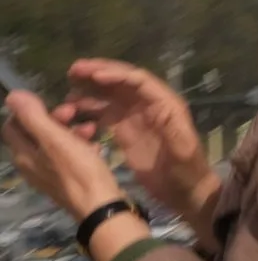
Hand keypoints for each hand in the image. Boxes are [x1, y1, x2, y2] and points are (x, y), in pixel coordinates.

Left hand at [5, 89, 124, 221]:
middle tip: (74, 112)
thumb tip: (12, 96)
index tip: (51, 103)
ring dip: (71, 131)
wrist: (101, 205)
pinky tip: (96, 146)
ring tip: (92, 128)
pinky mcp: (66, 180)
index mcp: (23, 155)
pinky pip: (68, 157)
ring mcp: (49, 174)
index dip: (28, 110)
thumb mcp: (56, 139)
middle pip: (35, 134)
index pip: (12, 126)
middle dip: (54, 119)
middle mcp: (31, 165)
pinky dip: (79, 147)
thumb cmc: (78, 170)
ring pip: (54, 144)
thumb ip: (33, 117)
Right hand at [61, 60, 217, 229]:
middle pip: (123, 82)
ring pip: (111, 95)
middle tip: (74, 69)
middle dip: (100, 73)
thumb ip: (172, 129)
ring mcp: (136, 117)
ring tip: (69, 90)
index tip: (93, 75)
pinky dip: (89, 108)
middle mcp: (150, 105)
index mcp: (166, 105)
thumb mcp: (183, 150)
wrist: (184, 191)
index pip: (139, 81)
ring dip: (91, 89)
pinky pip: (105, 112)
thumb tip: (160, 105)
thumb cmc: (186, 170)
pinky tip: (73, 110)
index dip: (117, 74)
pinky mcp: (125, 130)